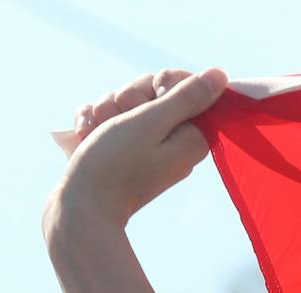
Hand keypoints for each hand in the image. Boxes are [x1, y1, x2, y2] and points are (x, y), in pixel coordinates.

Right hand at [46, 68, 228, 238]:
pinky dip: (93, 121)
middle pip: (151, 89)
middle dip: (127, 99)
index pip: (184, 84)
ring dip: (105, 110)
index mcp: (192, 136)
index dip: (161, 84)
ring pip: (124, 100)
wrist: (79, 209)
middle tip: (121, 122)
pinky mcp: (119, 146)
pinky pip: (106, 115)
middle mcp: (172, 140)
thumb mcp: (151, 123)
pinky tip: (85, 136)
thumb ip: (185, 98)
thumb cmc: (115, 165)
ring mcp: (143, 144)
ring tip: (99, 135)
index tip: (149, 101)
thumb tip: (221, 76)